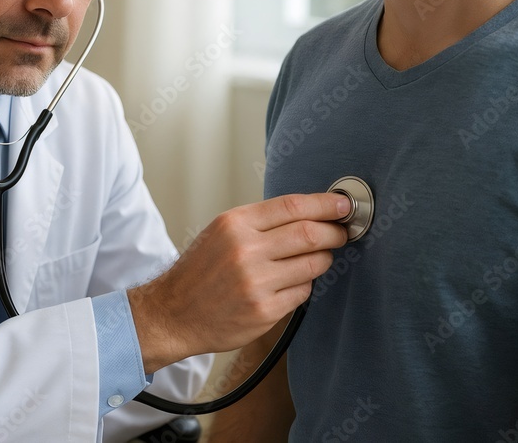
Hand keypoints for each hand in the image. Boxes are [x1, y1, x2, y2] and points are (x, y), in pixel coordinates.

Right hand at [128, 193, 348, 372]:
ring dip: (323, 259)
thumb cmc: (200, 271)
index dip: (326, 204)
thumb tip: (310, 212)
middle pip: (310, 233)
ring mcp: (255, 282)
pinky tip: (290, 283)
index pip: (293, 206)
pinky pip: (303, 291)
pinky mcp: (264, 311)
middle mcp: (245, 250)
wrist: (173, 313)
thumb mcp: (221, 232)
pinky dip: (304, 284)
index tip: (344, 204)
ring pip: (313, 263)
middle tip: (341, 232)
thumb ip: (261, 221)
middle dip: (335, 232)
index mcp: (234, 224)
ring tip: (315, 258)